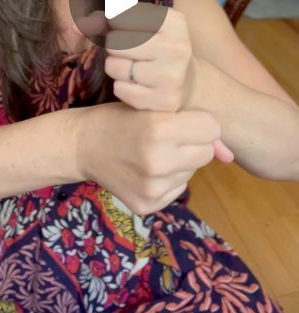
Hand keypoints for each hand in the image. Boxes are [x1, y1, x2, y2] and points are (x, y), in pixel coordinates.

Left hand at [77, 5, 233, 164]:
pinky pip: (120, 89)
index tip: (121, 27)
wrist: (187, 82)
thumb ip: (106, 18)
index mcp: (174, 22)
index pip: (120, 15)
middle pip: (114, 42)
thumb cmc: (156, 46)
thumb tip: (76, 25)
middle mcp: (177, 47)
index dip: (113, 22)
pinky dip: (122, 87)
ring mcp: (172, 76)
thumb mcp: (142, 23)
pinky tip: (138, 84)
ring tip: (132, 67)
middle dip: (113, 46)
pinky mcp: (163, 101)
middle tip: (127, 51)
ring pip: (114, 66)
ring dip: (116, 67)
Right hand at [80, 102, 231, 214]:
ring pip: (193, 171)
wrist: (83, 145)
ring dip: (181, 162)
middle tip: (167, 137)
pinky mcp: (148, 205)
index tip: (180, 120)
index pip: (211, 128)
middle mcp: (157, 161)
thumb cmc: (121, 117)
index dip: (197, 121)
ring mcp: (152, 188)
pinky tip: (146, 170)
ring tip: (153, 152)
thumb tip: (230, 156)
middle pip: (206, 152)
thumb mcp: (153, 108)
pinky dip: (169, 179)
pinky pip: (178, 189)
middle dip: (193, 143)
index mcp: (158, 128)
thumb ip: (195, 123)